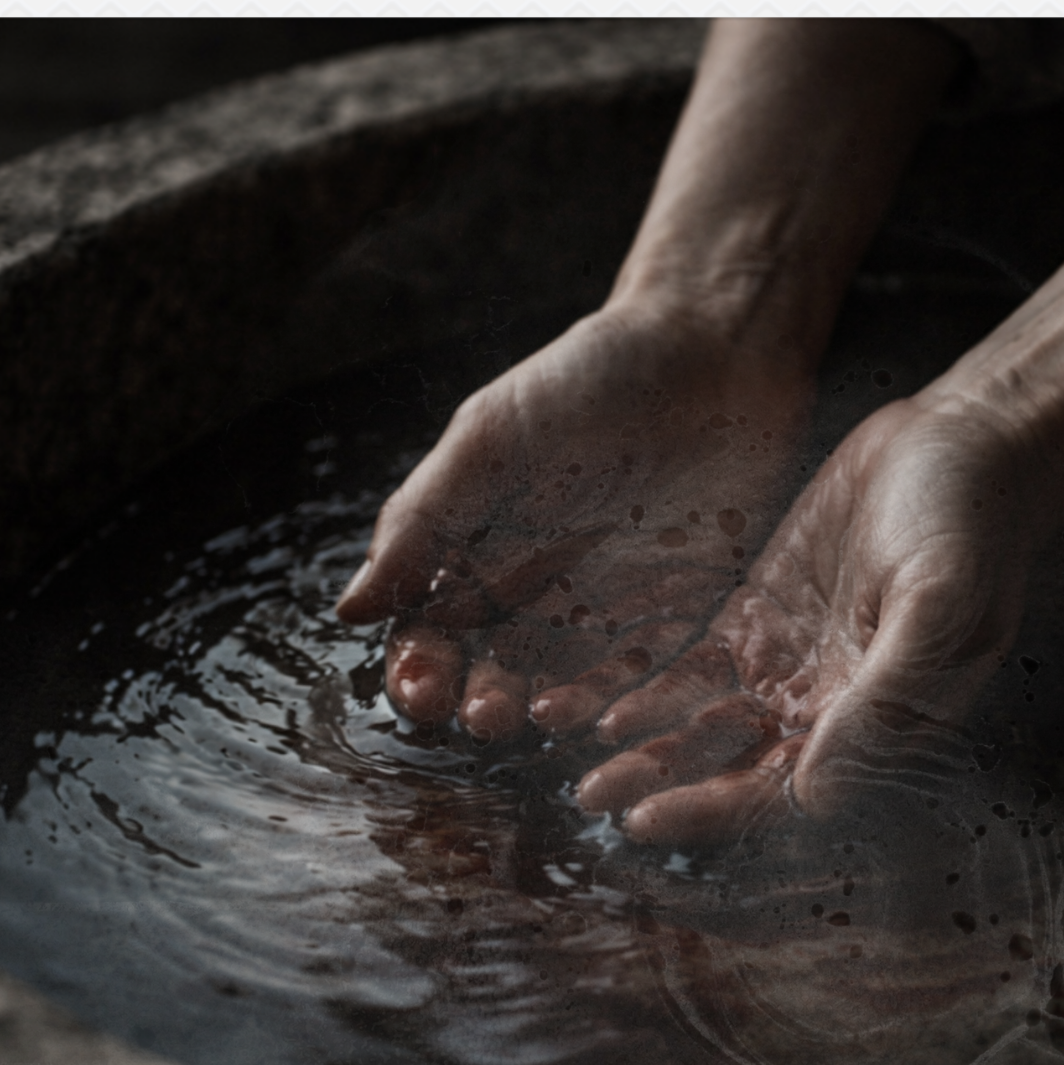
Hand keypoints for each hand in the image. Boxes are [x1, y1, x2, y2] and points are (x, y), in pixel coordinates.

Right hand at [334, 299, 811, 743]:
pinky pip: (643, 677)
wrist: (713, 347)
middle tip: (480, 714)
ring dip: (544, 712)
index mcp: (476, 556)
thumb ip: (422, 522)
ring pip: (564, 689)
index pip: (431, 638)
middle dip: (480, 701)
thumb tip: (349, 611)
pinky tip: (599, 715)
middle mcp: (536, 598)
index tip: (420, 688)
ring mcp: (607, 614)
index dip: (420, 670)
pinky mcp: (678, 619)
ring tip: (531, 717)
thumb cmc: (590, 377)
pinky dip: (620, 701)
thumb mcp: (491, 438)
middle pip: (493, 675)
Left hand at [574, 389, 1063, 845]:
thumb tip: (817, 792)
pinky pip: (691, 667)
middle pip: (729, 769)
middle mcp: (823, 711)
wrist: (967, 445)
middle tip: (594, 798)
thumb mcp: (938, 611)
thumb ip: (882, 701)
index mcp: (874, 728)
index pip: (781, 794)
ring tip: (580, 760)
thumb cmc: (973, 531)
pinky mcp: (756, 617)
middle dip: (662, 786)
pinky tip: (598, 701)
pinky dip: (648, 688)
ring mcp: (785, 665)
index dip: (715, 811)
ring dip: (645, 747)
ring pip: (701, 724)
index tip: (652, 818)